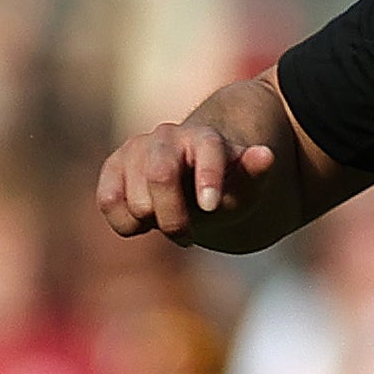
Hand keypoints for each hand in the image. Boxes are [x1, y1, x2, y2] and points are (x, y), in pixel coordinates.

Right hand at [98, 115, 272, 240]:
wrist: (192, 185)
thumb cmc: (222, 190)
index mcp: (205, 137)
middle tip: (188, 238)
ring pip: (135, 199)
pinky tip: (146, 220)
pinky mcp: (112, 167)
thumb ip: (253, 175)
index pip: (206, 151)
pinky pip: (109, 202)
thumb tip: (265, 154)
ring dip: (154, 222)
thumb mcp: (245, 189)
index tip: (211, 207)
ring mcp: (135, 149)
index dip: (208, 179)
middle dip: (173, 217)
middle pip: (160, 177)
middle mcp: (167, 136)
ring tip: (171, 221)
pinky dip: (127, 223)